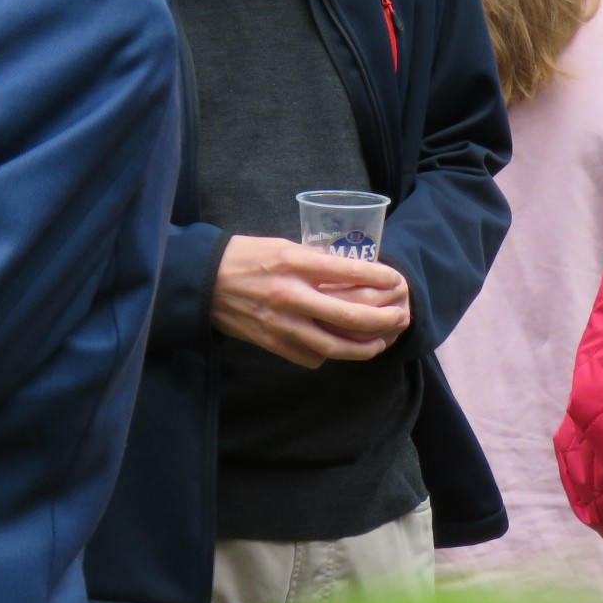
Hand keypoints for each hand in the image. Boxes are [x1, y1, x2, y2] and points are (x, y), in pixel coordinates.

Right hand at [211, 236, 410, 368]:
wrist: (202, 281)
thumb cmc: (244, 256)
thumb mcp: (282, 245)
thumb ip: (315, 260)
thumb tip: (351, 272)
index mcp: (294, 263)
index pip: (348, 272)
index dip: (379, 278)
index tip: (396, 280)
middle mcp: (290, 295)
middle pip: (348, 315)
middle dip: (382, 319)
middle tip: (400, 318)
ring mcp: (281, 324)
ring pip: (334, 346)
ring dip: (363, 347)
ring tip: (379, 343)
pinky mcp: (272, 343)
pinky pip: (310, 356)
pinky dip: (330, 355)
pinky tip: (340, 349)